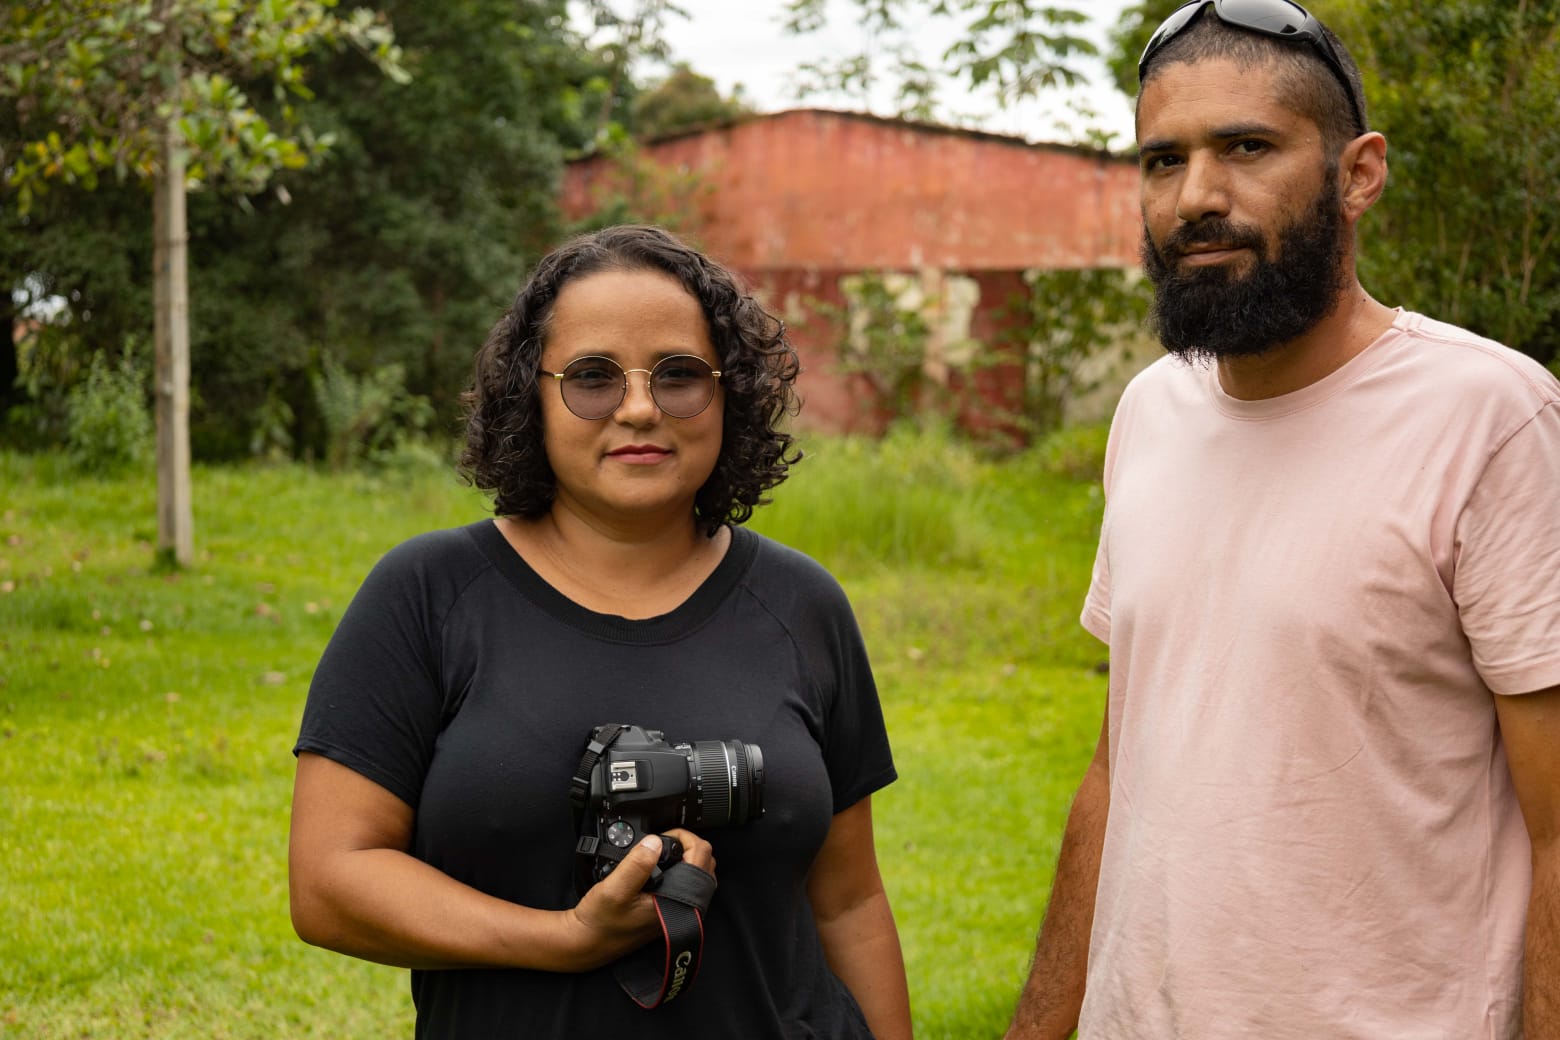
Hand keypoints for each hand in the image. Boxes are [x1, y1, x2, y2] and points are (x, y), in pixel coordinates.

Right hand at [562, 828, 715, 970]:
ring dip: (685, 857)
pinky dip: (679, 868)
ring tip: (661, 850)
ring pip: (698, 873)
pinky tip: (660, 866)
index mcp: (678, 901)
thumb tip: (655, 842)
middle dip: (687, 845)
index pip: (701, 857)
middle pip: (705, 863)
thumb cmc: (600, 922)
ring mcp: (680, 909)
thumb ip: (636, 864)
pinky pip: (687, 883)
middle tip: (662, 840)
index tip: (662, 835)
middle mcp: (685, 907)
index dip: (683, 837)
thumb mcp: (614, 889)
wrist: (588, 942)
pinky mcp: (672, 908)